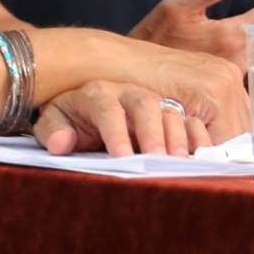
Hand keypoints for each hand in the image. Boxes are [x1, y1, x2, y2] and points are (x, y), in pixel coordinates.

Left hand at [33, 80, 212, 156]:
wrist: (87, 103)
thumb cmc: (70, 119)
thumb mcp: (54, 120)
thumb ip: (53, 129)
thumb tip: (60, 142)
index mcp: (97, 93)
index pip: (106, 107)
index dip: (114, 130)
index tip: (120, 156)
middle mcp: (129, 92)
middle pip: (144, 104)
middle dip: (151, 131)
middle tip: (156, 158)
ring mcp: (153, 101)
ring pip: (170, 110)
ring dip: (177, 135)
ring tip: (179, 160)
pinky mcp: (171, 113)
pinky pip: (191, 119)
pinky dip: (198, 136)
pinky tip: (201, 156)